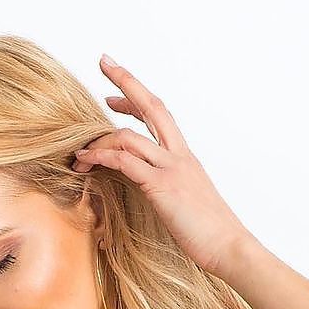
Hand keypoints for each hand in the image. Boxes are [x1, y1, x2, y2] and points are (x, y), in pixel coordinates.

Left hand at [72, 55, 256, 282]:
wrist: (229, 246)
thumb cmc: (210, 232)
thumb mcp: (188, 202)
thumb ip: (170, 187)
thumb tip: (153, 191)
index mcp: (185, 156)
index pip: (159, 114)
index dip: (136, 97)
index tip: (114, 93)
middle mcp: (178, 155)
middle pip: (151, 106)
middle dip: (125, 81)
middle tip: (103, 62)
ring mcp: (170, 169)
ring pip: (129, 137)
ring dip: (98, 141)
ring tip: (78, 153)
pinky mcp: (161, 187)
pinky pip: (126, 162)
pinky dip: (103, 158)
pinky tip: (87, 162)